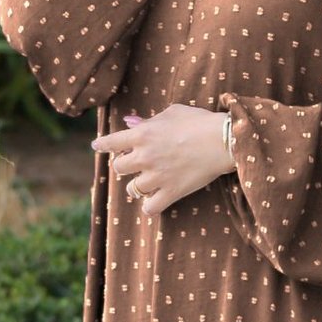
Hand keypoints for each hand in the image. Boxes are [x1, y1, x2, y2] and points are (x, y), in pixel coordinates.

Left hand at [94, 104, 235, 215]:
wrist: (223, 140)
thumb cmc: (199, 121)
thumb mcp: (171, 113)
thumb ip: (148, 120)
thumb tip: (130, 123)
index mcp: (142, 134)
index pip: (111, 142)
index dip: (102, 145)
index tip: (97, 146)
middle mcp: (145, 156)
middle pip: (119, 168)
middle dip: (126, 165)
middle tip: (136, 163)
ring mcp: (157, 176)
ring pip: (132, 189)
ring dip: (137, 186)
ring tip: (146, 183)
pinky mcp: (171, 192)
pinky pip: (150, 208)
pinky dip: (150, 206)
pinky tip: (154, 202)